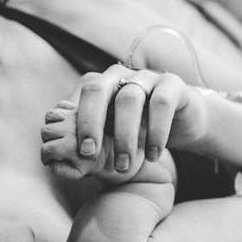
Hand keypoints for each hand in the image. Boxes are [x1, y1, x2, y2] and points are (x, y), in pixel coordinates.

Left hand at [72, 65, 205, 171]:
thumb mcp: (113, 134)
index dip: (78, 121)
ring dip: (124, 134)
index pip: (81, 95)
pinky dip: (156, 131)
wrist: (183, 122)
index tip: (82, 152)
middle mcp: (120, 76)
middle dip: (90, 122)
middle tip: (90, 153)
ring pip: (129, 98)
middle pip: (97, 89)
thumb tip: (58, 158)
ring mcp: (146, 77)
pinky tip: (153, 154)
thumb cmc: (140, 130)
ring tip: (125, 165)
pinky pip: (161, 103)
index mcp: (101, 85)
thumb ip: (89, 140)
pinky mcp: (172, 85)